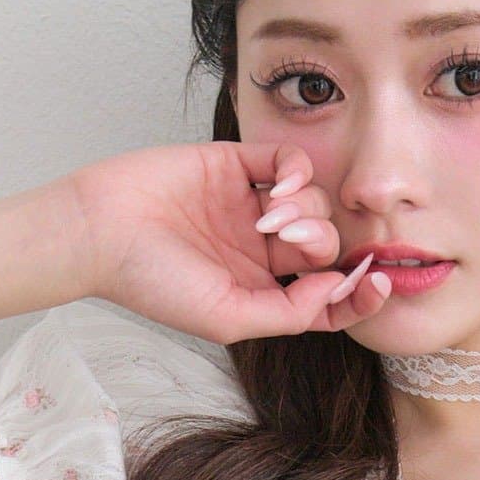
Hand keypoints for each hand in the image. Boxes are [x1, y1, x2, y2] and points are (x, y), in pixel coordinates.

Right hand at [65, 139, 385, 343]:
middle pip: (326, 245)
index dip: (358, 293)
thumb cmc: (153, 283)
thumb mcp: (229, 318)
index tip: (379, 282)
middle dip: (321, 243)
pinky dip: (296, 171)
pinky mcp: (236, 165)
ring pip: (314, 202)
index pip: (327, 297)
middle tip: (289, 241)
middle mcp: (261, 252)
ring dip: (305, 208)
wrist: (100, 230)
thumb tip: (339, 289)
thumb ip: (290, 312)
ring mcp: (250, 207)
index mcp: (261, 293)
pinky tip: (277, 186)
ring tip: (267, 217)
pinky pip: (289, 161)